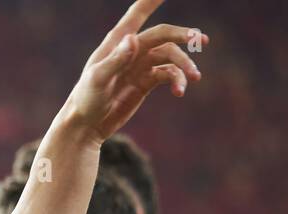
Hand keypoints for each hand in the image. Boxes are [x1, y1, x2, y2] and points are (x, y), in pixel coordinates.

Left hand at [65, 0, 207, 144]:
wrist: (86, 126)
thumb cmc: (86, 100)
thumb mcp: (98, 80)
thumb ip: (116, 60)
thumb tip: (133, 39)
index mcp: (117, 42)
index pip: (138, 14)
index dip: (152, 0)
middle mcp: (132, 50)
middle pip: (163, 35)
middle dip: (183, 35)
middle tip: (201, 40)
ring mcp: (140, 66)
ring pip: (170, 56)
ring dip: (184, 65)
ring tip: (194, 77)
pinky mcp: (146, 83)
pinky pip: (168, 75)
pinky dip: (177, 81)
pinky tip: (179, 92)